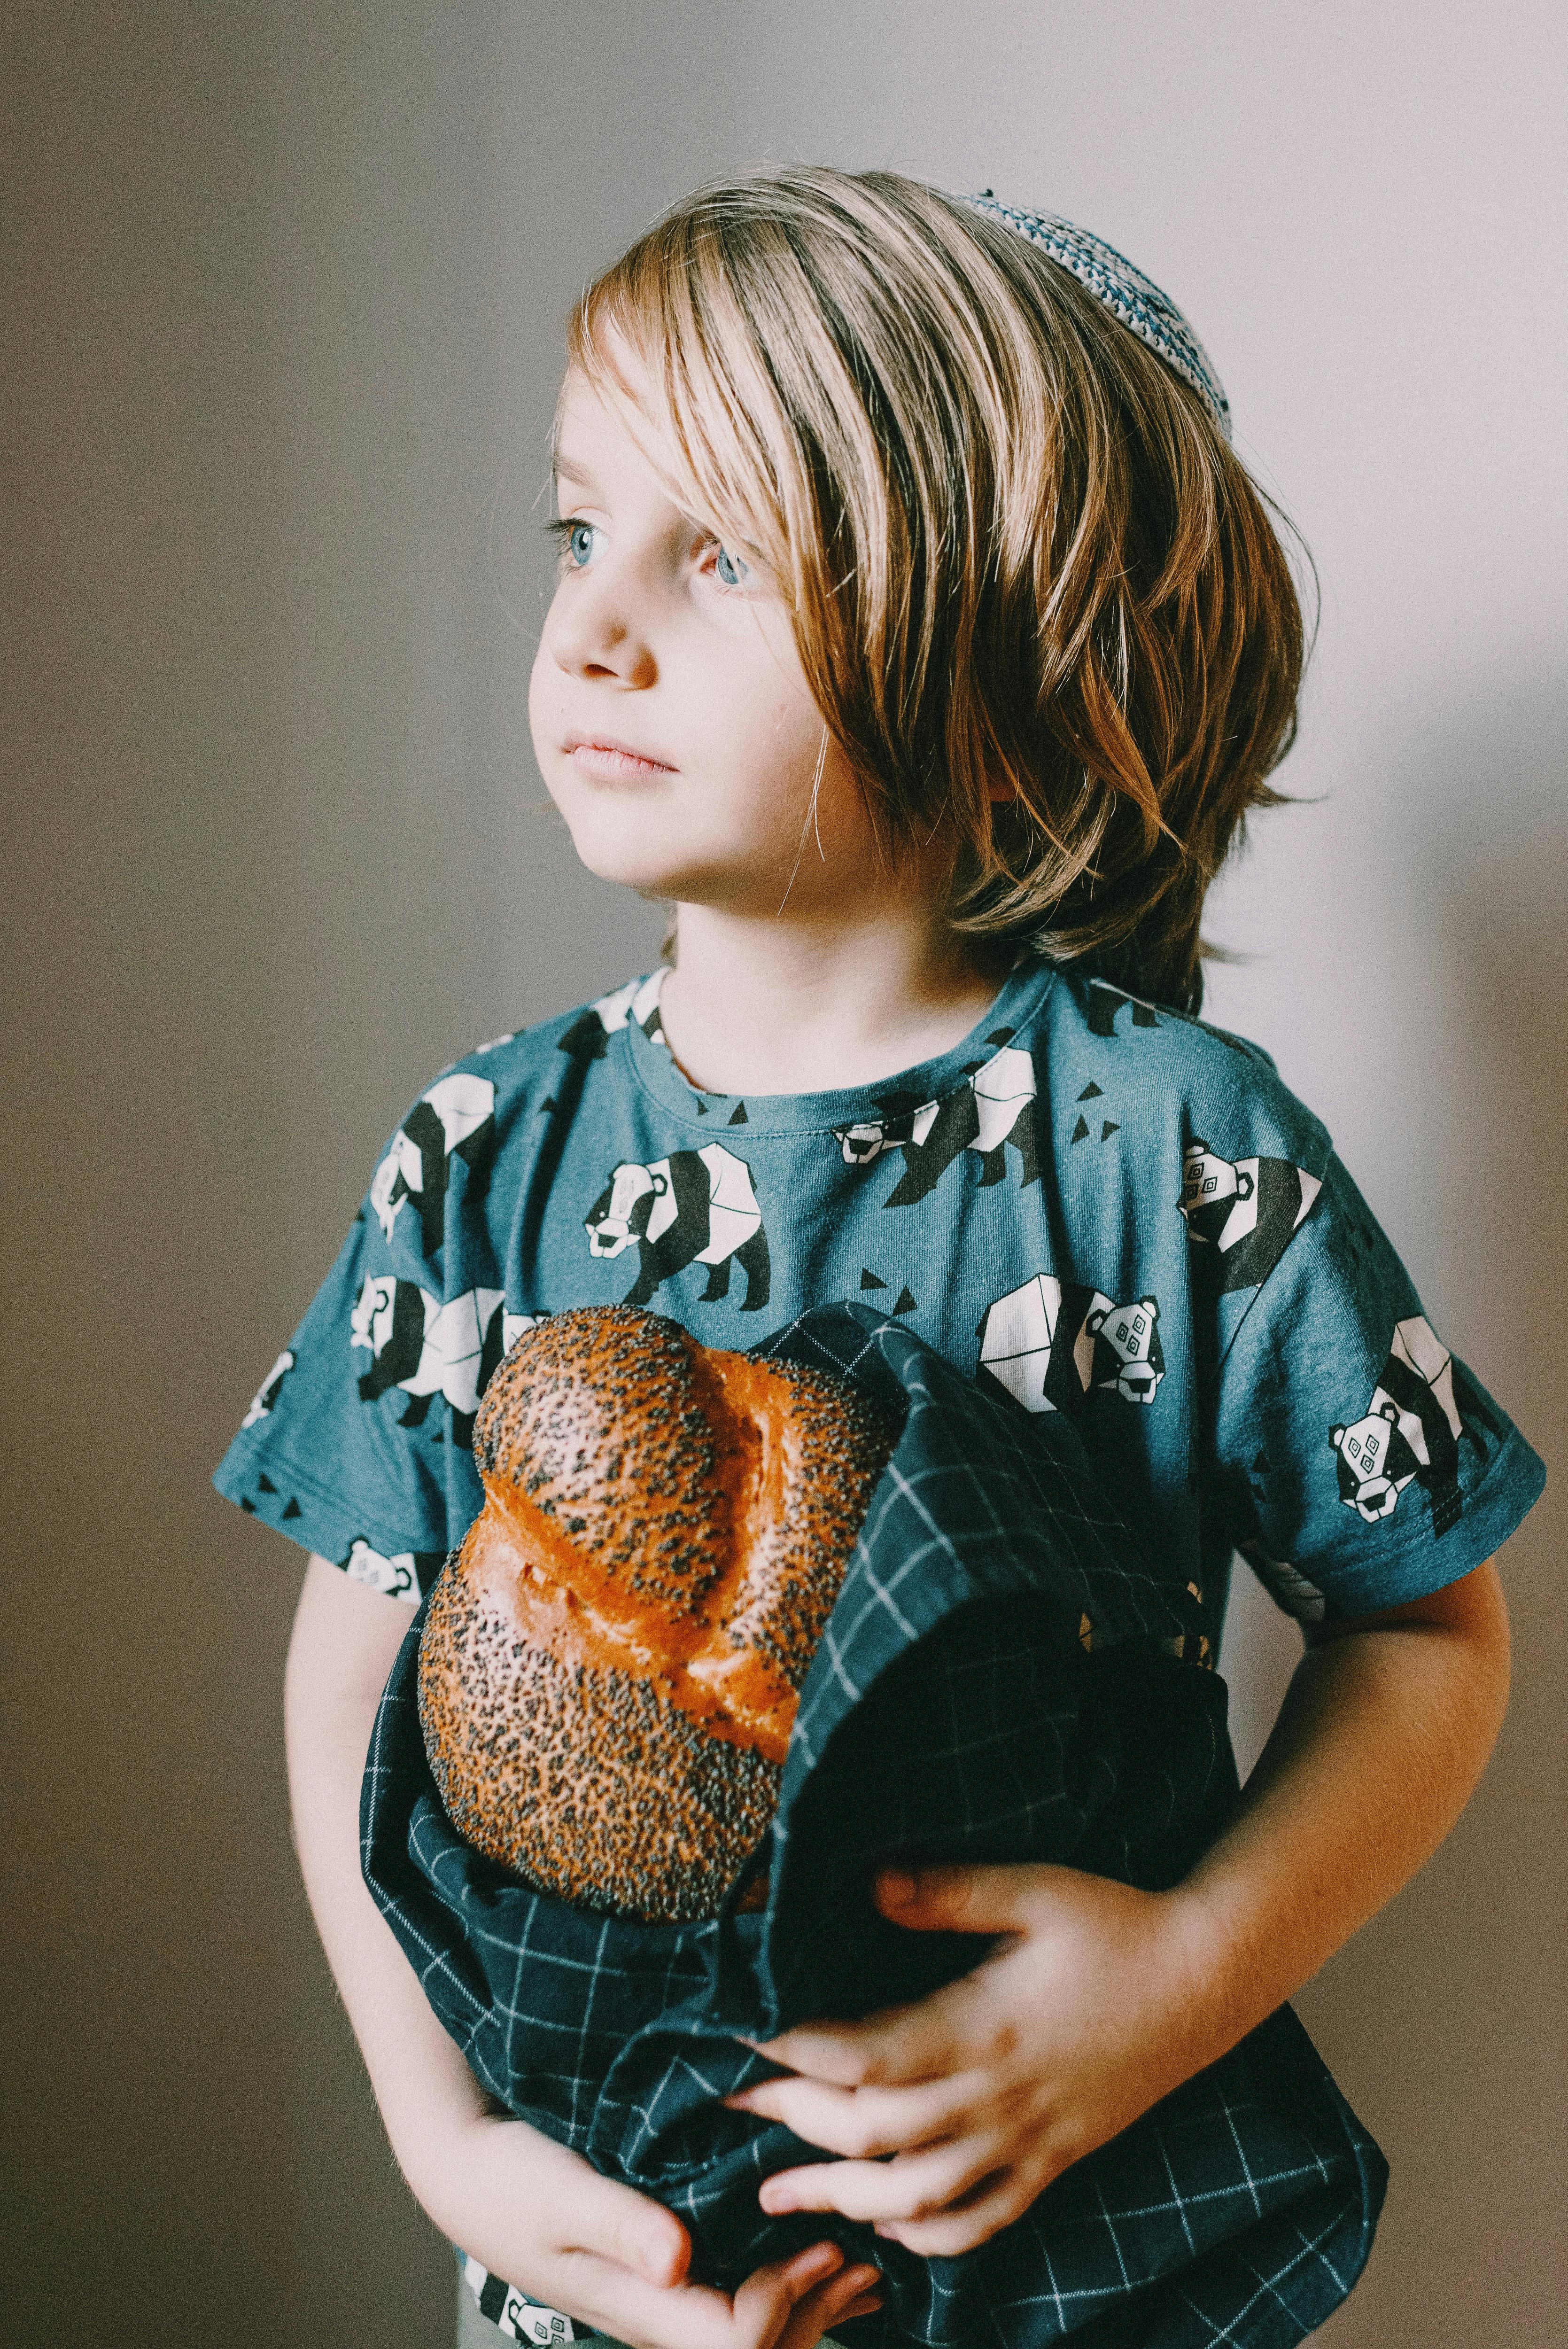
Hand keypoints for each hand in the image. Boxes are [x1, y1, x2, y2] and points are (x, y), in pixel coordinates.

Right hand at [429, 2110, 881, 2348]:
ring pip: (755, 2331)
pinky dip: (791, 2286)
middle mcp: (661, 2315)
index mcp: (643, 2308)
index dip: (788, 2303)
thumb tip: (676, 2258)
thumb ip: (620, 2223)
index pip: (739, 2343)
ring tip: (865, 2268)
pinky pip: (739, 2297)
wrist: (470, 2177)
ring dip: (812, 2304)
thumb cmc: (513, 2179)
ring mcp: (665, 2299)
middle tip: (867, 2261)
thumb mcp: (562, 2191)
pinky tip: (820, 2260)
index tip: (824, 2244)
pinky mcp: (665, 2274)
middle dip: (818, 2314)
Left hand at [723, 1863, 1216, 2256]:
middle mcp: (999, 2098)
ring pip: (916, 2197)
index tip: (739, 2033)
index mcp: (983, 2027)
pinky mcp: (1055, 2161)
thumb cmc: (1115, 1922)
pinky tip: (887, 2228)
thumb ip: (945, 1891)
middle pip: (872, 2135)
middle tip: (729, 2107)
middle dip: (791, 2123)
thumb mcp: (1032, 1887)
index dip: (792, 2052)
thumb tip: (866, 1884)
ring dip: (839, 2197)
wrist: (1205, 1977)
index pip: (863, 2058)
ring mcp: (1029, 2141)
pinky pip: (982, 2221)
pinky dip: (927, 2237)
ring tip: (776, 2193)